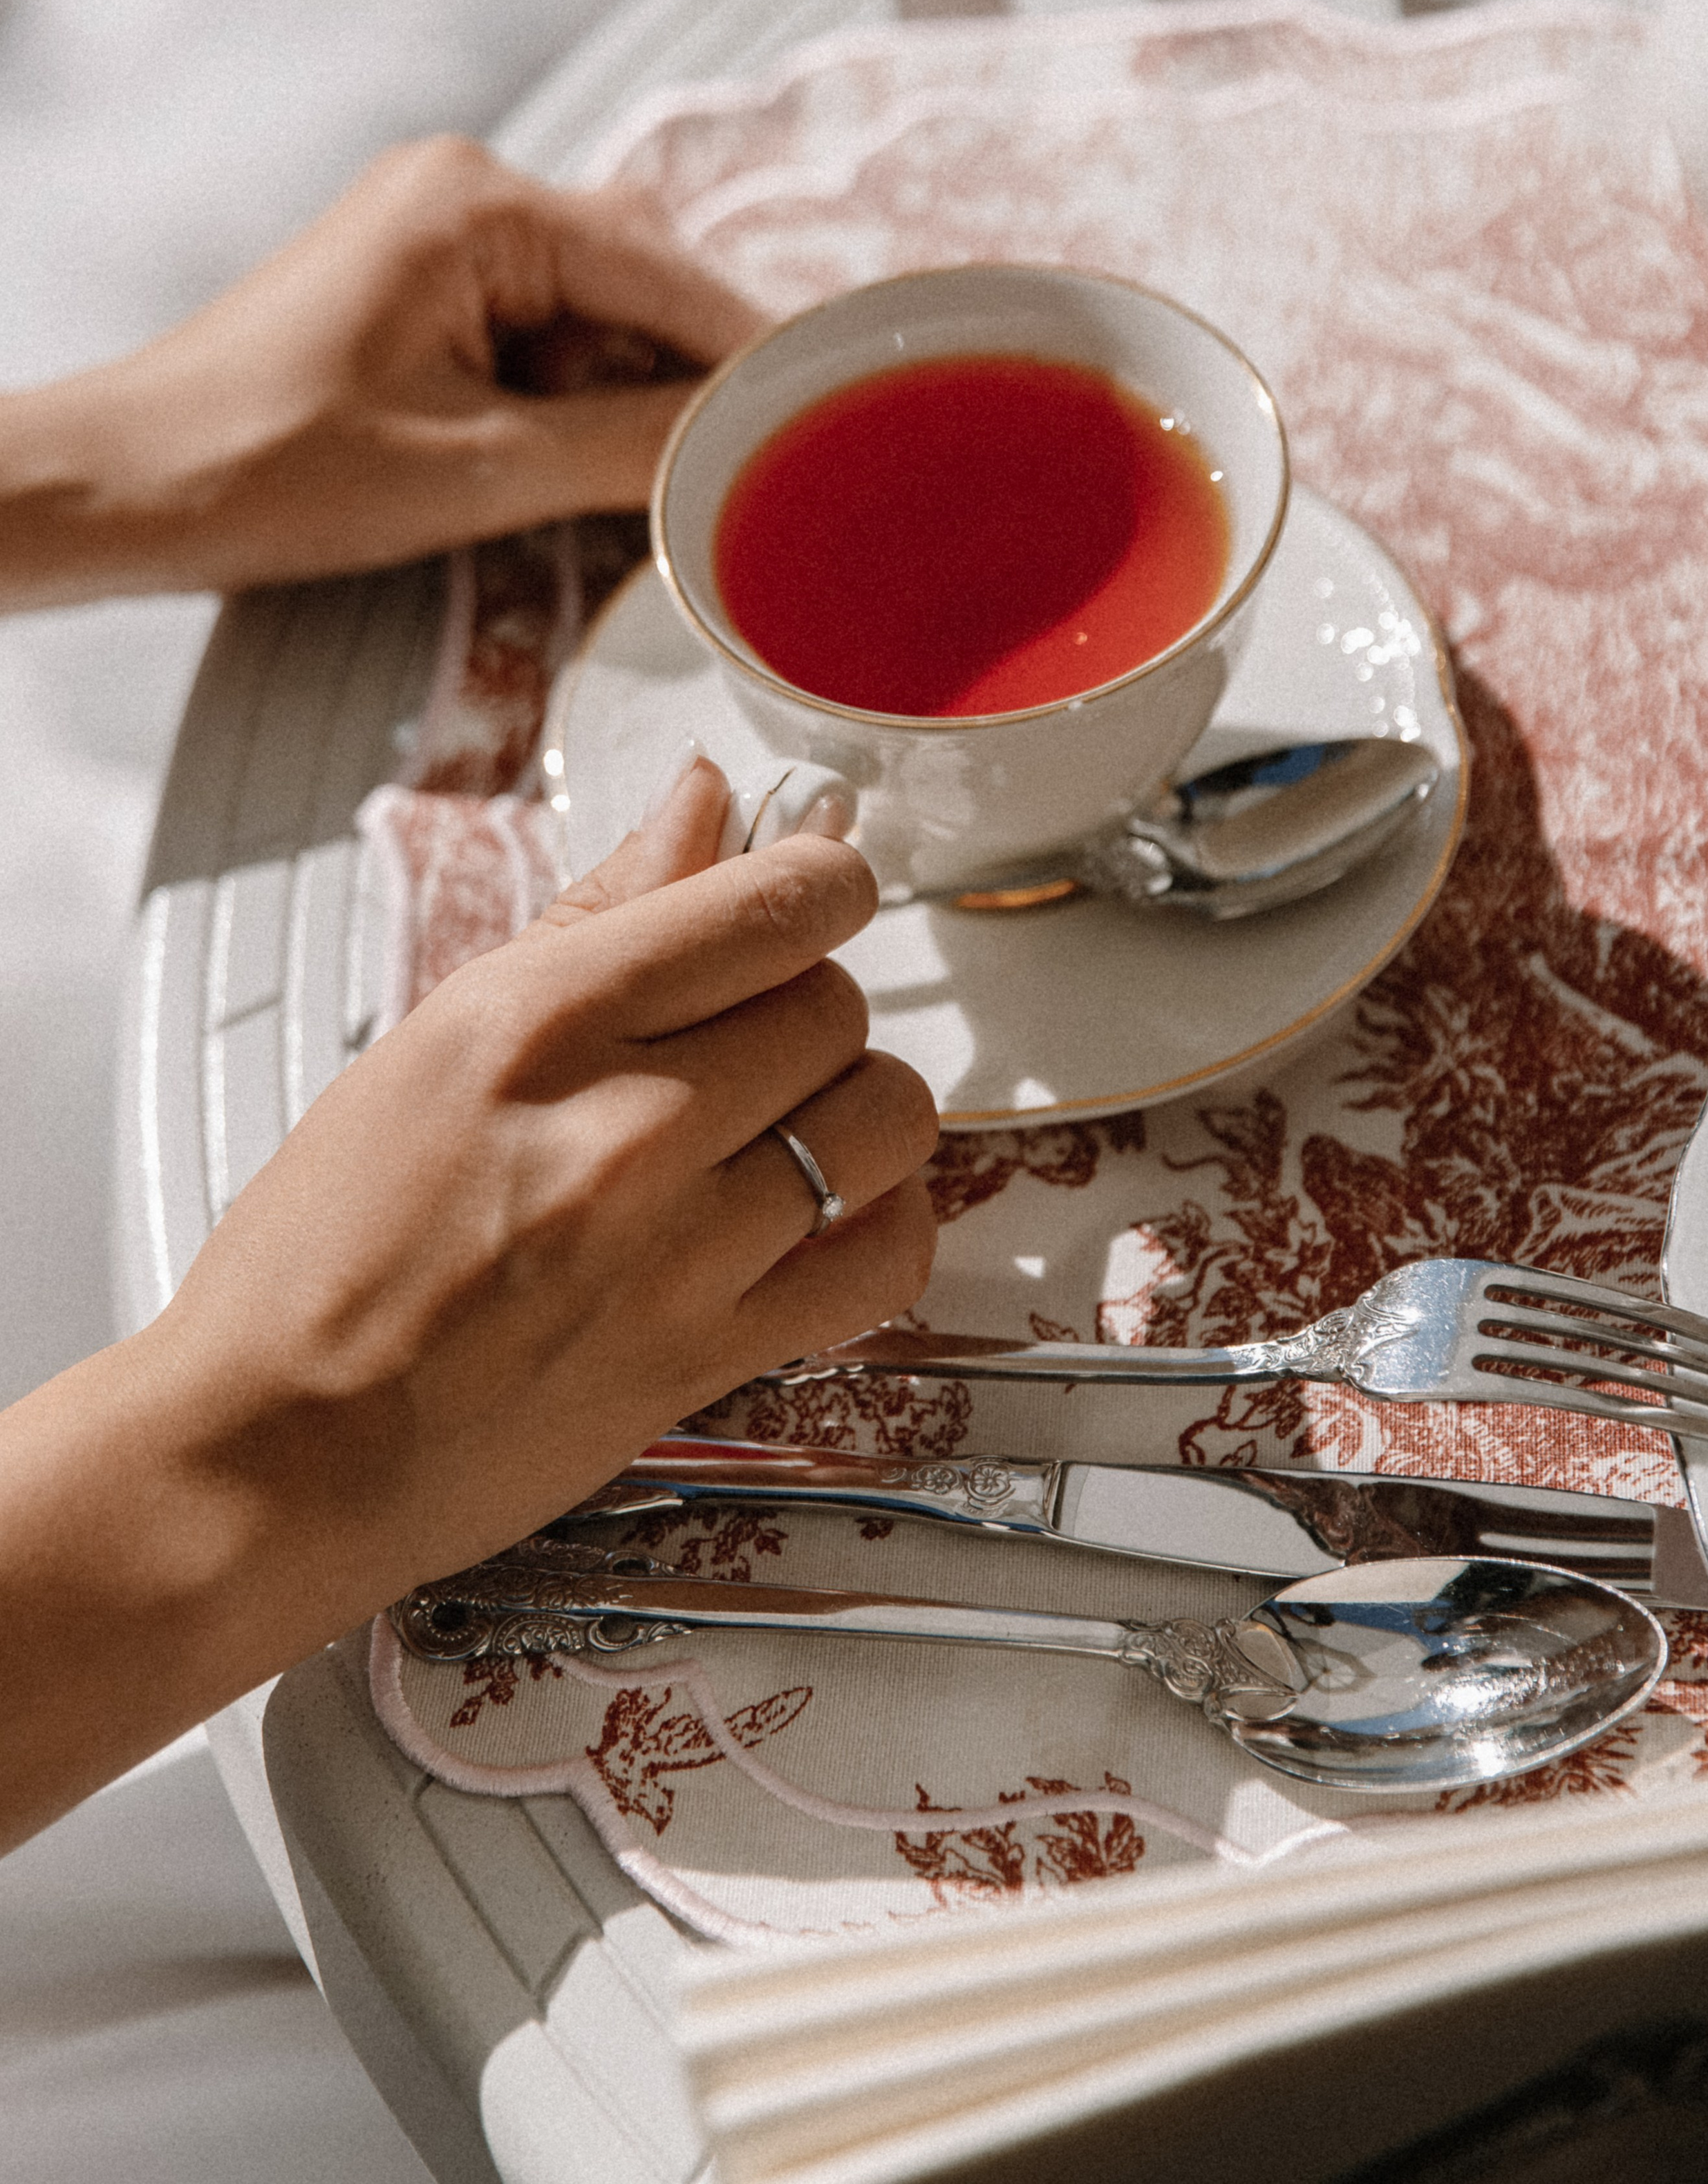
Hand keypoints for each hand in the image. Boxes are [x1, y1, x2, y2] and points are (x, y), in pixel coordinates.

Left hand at [0, 135, 766, 606]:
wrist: (128, 486)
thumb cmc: (270, 466)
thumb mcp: (477, 470)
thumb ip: (632, 449)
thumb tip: (757, 448)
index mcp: (479, 203)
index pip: (669, 273)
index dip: (763, 352)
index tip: (847, 409)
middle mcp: (468, 193)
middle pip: (644, 284)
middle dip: (705, 380)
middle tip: (790, 464)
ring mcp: (445, 239)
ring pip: (602, 318)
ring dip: (642, 401)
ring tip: (702, 485)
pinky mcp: (428, 293)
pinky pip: (547, 338)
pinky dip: (585, 404)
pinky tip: (612, 469)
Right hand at [0, 762, 937, 1844]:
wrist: (276, 1451)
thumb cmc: (322, 1254)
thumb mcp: (437, 1038)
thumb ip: (597, 912)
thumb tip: (707, 800)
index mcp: (543, 1020)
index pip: (776, 903)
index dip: (818, 882)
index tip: (808, 890)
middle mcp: (627, 1121)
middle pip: (834, 1002)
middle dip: (806, 1000)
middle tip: (743, 1036)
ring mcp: (681, 1245)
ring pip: (883, 1116)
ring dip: (852, 1104)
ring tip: (784, 1121)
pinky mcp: (713, 1354)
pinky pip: (886, 1256)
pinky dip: (885, 1217)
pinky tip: (829, 1207)